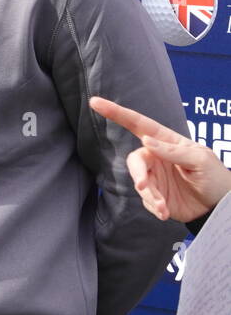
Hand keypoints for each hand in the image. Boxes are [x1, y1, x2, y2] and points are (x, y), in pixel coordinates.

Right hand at [89, 96, 230, 222]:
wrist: (220, 208)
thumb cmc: (215, 178)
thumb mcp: (200, 160)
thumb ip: (173, 150)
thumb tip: (146, 141)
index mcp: (167, 142)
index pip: (139, 124)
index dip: (116, 113)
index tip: (95, 103)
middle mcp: (157, 157)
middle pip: (135, 160)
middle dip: (138, 173)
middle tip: (143, 185)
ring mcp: (155, 177)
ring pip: (139, 183)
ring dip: (150, 195)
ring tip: (163, 207)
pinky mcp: (155, 196)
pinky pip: (145, 200)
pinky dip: (154, 206)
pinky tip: (165, 212)